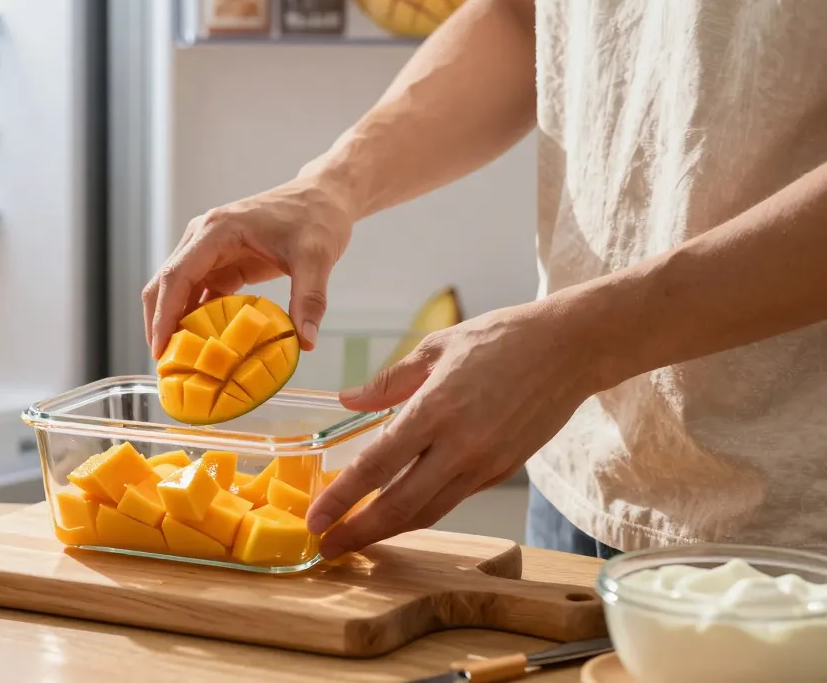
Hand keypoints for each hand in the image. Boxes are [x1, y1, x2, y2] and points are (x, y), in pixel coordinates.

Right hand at [143, 179, 354, 357]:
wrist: (323, 197)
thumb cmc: (316, 217)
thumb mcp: (316, 257)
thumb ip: (309, 299)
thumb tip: (304, 342)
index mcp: (217, 230)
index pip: (177, 275)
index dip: (164, 313)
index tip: (161, 347)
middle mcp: (204, 237)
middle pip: (165, 283)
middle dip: (159, 322)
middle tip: (165, 364)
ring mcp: (209, 250)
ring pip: (177, 290)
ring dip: (175, 323)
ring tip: (180, 362)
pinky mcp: (222, 262)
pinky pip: (198, 293)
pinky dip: (196, 318)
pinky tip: (202, 345)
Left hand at [305, 300, 604, 557]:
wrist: (570, 349)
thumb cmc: (501, 338)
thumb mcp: (436, 347)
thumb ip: (388, 381)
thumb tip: (347, 401)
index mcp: (435, 409)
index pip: (377, 465)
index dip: (342, 496)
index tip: (316, 517)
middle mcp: (460, 446)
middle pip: (400, 506)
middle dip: (359, 532)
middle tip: (326, 548)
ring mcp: (484, 464)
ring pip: (428, 512)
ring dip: (388, 531)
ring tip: (354, 539)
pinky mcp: (502, 472)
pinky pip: (452, 500)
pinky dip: (420, 512)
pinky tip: (396, 514)